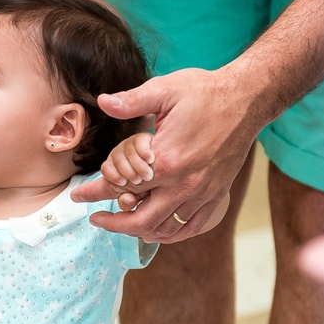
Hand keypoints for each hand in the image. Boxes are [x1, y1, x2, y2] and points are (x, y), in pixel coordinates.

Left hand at [72, 66, 262, 242]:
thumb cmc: (204, 92)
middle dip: (114, 224)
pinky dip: (170, 233)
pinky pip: (190, 227)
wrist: (247, 100)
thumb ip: (132, 101)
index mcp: (165, 160)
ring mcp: (201, 193)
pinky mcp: (216, 195)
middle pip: (141, 220)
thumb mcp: (165, 90)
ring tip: (124, 222)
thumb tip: (104, 101)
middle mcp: (183, 184)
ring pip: (165, 229)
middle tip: (98, 219)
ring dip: (140, 231)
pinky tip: (156, 227)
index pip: (119, 186)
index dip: (94, 193)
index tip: (77, 198)